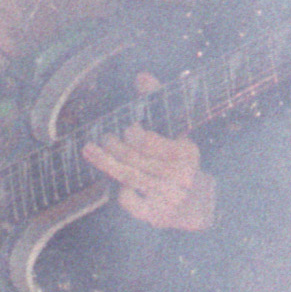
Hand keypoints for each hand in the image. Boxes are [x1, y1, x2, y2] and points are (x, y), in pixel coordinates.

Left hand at [83, 99, 214, 231]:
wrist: (199, 206)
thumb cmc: (179, 162)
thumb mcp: (175, 132)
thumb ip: (158, 102)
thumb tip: (141, 75)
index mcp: (186, 153)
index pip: (147, 140)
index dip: (132, 133)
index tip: (127, 128)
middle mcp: (179, 175)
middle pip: (134, 157)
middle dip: (113, 145)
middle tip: (103, 138)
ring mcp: (168, 197)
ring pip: (128, 176)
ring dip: (106, 161)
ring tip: (91, 150)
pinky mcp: (157, 216)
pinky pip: (128, 200)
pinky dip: (121, 191)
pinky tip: (119, 184)